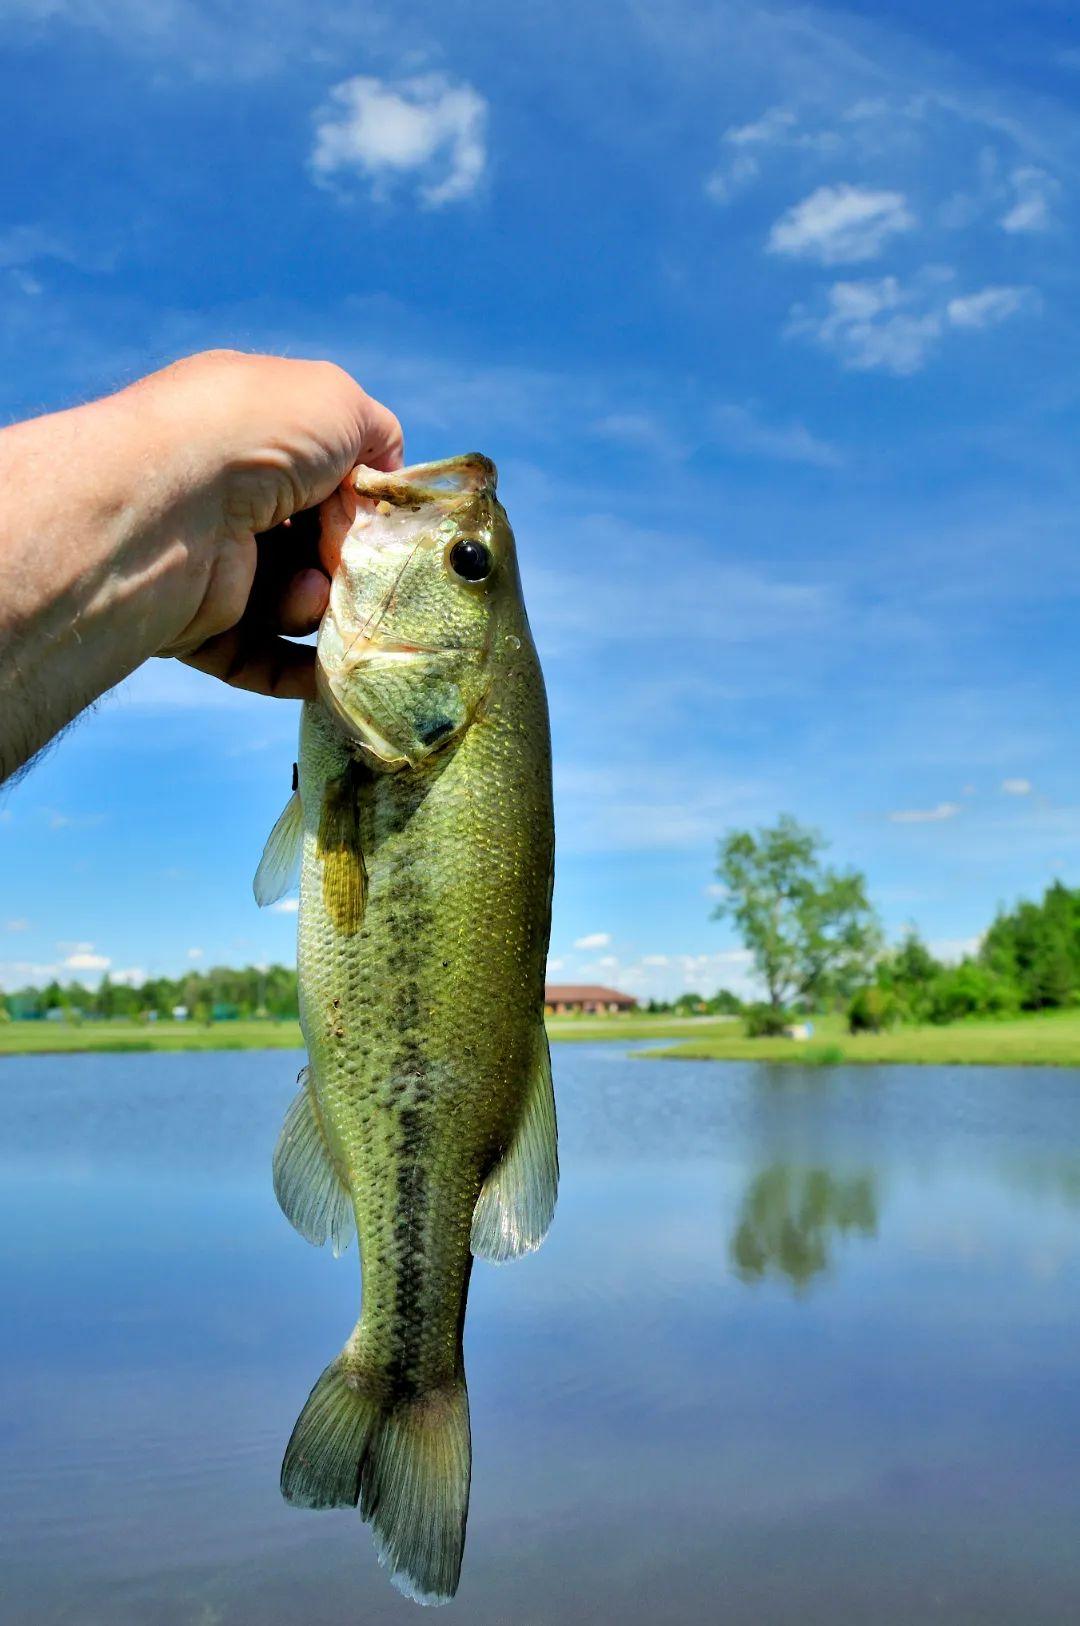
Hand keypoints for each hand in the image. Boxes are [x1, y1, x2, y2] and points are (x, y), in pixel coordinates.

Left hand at [147, 350, 402, 698]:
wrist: (171, 504)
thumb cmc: (256, 437)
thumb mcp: (337, 402)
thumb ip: (375, 433)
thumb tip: (377, 483)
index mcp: (248, 433)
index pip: (323, 474)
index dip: (359, 499)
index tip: (378, 517)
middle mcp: (224, 496)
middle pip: (313, 545)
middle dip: (345, 561)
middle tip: (348, 562)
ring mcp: (209, 562)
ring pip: (293, 604)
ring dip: (319, 608)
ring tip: (310, 595)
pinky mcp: (197, 625)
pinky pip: (260, 659)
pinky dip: (300, 671)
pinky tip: (328, 672)